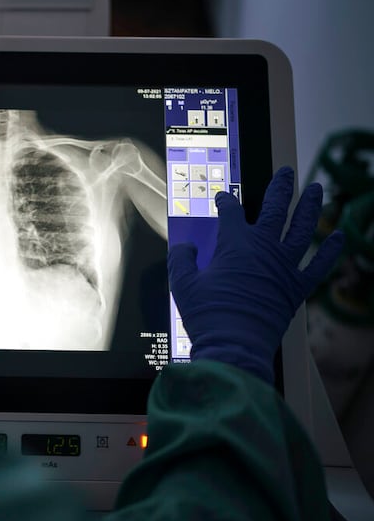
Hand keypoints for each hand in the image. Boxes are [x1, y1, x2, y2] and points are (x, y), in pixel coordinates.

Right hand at [167, 167, 343, 383]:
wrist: (233, 346)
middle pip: (274, 209)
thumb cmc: (207, 315)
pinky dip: (329, 251)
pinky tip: (338, 236)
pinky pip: (318, 266)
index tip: (223, 198)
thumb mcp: (182, 283)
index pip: (230, 212)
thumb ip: (181, 259)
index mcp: (234, 244)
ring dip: (311, 207)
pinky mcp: (296, 288)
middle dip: (280, 188)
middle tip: (286, 173)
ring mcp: (284, 267)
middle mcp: (263, 249)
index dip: (225, 201)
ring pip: (302, 229)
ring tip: (316, 189)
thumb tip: (185, 248)